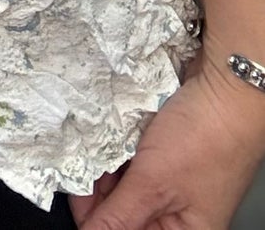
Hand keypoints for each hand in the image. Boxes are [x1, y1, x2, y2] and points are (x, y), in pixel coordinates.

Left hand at [64, 44, 264, 229]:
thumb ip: (118, 215)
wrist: (228, 86)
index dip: (95, 217)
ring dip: (105, 167)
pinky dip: (117, 150)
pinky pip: (130, 159)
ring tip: (97, 148)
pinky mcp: (163, 153)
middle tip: (83, 165)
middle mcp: (175, 213)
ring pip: (121, 184)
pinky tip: (110, 137)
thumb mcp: (154, 184)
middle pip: (121, 211)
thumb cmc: (208, 138)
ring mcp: (169, 181)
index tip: (74, 192)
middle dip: (98, 191)